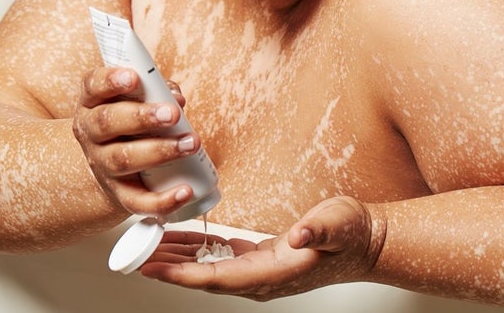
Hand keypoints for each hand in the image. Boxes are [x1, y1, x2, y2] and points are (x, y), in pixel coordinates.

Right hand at [72, 66, 199, 217]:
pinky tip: (186, 190)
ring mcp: (102, 166)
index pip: (93, 85)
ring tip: (190, 143)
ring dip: (159, 151)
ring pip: (123, 160)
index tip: (134, 77)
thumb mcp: (133, 100)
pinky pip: (138, 201)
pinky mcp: (119, 194)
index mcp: (92, 102)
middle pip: (108, 122)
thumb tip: (177, 98)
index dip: (111, 80)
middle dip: (141, 117)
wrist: (108, 168)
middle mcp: (91, 133)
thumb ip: (156, 91)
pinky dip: (163, 200)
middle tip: (171, 114)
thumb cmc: (128, 123)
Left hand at [141, 197, 385, 300]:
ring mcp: (259, 269)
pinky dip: (196, 247)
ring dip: (178, 258)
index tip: (155, 267)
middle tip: (136, 255)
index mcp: (274, 273)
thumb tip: (300, 236)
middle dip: (169, 267)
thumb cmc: (352, 234)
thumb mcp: (338, 225)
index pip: (219, 277)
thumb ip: (319, 231)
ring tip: (149, 245)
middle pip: (204, 276)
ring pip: (208, 267)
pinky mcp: (259, 257)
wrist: (366, 243)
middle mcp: (261, 278)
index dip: (183, 274)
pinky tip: (181, 238)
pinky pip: (220, 256)